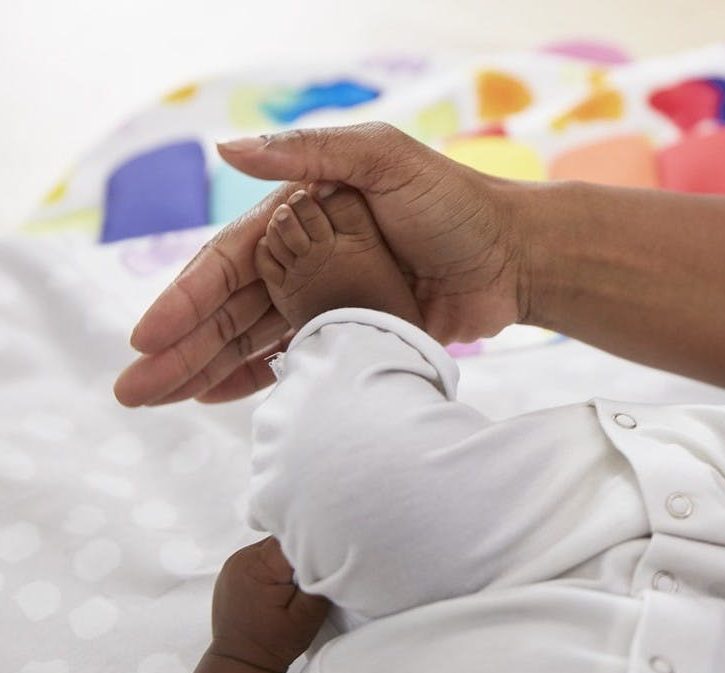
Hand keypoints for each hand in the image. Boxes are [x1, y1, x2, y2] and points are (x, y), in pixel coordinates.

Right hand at [113, 122, 527, 406]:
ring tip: (158, 401)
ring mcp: (329, 299)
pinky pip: (296, 360)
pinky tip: (215, 398)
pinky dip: (256, 378)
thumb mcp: (385, 159)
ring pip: (254, 339)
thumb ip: (311, 153)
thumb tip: (226, 146)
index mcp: (302, 215)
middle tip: (133, 389)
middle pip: (230, 309)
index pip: (230, 262)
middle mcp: (306, 258)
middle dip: (180, 348)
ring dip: (205, 369)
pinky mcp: (357, 333)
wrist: (516, 258)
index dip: (186, 300)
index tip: (148, 338)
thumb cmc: (456, 202)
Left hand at [210, 537, 328, 672]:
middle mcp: (241, 559)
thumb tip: (332, 554)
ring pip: (272, 547)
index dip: (313, 543)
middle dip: (301, 551)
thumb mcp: (307, 616)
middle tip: (316, 569)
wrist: (241, 663)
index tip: (327, 555)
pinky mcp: (233, 571)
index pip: (292, 537)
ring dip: (287, 558)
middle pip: (282, 539)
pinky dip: (274, 564)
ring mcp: (233, 564)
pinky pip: (260, 556)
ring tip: (297, 579)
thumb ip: (319, 581)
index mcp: (258, 566)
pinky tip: (282, 582)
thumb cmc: (275, 643)